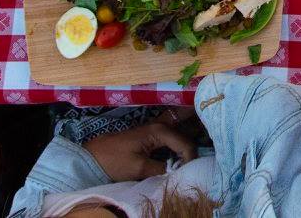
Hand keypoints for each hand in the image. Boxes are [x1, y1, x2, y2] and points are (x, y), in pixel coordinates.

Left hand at [83, 114, 198, 181]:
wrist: (92, 158)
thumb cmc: (114, 160)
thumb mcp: (139, 168)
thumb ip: (162, 169)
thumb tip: (179, 172)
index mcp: (159, 131)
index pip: (186, 144)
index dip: (191, 158)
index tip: (190, 172)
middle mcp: (161, 127)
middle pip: (187, 132)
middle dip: (200, 136)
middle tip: (208, 149)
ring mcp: (156, 131)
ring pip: (181, 133)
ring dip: (191, 138)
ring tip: (201, 147)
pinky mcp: (151, 138)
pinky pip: (172, 139)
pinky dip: (181, 143)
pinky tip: (185, 151)